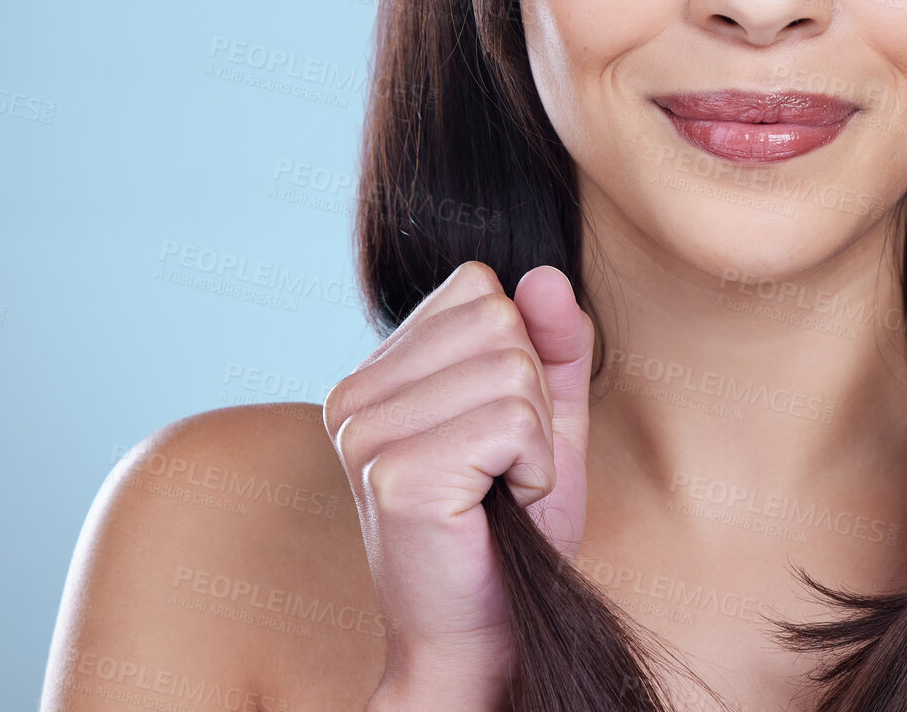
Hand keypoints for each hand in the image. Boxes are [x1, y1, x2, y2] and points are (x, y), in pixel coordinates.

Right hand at [323, 261, 594, 707]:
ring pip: (512, 369)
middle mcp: (353, 397)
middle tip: (505, 465)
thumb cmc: (511, 526)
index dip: (519, 353)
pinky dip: (534, 468)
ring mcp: (366, 436)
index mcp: (375, 374)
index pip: (476, 288)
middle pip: (498, 320)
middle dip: (533, 395)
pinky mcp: (396, 475)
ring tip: (500, 488)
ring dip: (537, 437)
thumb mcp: (547, 415)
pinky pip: (514, 422)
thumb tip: (543, 274)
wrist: (483, 634)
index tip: (498, 428)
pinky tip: (500, 506)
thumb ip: (552, 341)